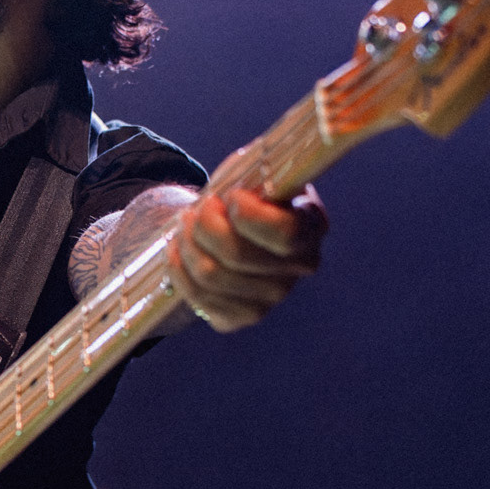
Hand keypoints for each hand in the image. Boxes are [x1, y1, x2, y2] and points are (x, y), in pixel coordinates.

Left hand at [169, 183, 326, 332]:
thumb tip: (239, 194)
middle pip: (236, 254)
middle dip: (204, 223)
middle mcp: (298, 270)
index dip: (248, 214)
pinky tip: (179, 249)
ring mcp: (271, 298)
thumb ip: (256, 177)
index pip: (284, 234)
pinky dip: (178, 267)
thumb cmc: (247, 191)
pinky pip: (196, 295)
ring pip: (210, 274)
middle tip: (198, 207)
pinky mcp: (240, 317)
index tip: (232, 196)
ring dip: (186, 243)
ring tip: (185, 224)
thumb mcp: (256, 171)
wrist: (232, 223)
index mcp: (311, 228)